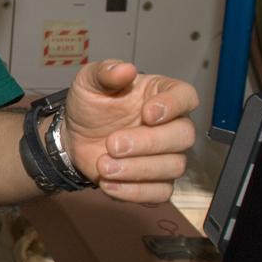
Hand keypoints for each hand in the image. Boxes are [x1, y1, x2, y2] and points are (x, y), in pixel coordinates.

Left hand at [61, 60, 199, 202]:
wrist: (74, 136)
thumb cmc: (90, 106)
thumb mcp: (89, 82)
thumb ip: (105, 72)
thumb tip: (125, 69)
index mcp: (160, 94)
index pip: (186, 96)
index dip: (174, 106)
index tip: (148, 113)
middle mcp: (170, 125)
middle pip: (184, 136)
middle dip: (148, 142)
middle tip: (113, 144)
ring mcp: (166, 155)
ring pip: (174, 166)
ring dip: (137, 169)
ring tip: (104, 165)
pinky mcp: (156, 181)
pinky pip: (160, 193)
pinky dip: (134, 191)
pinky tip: (109, 183)